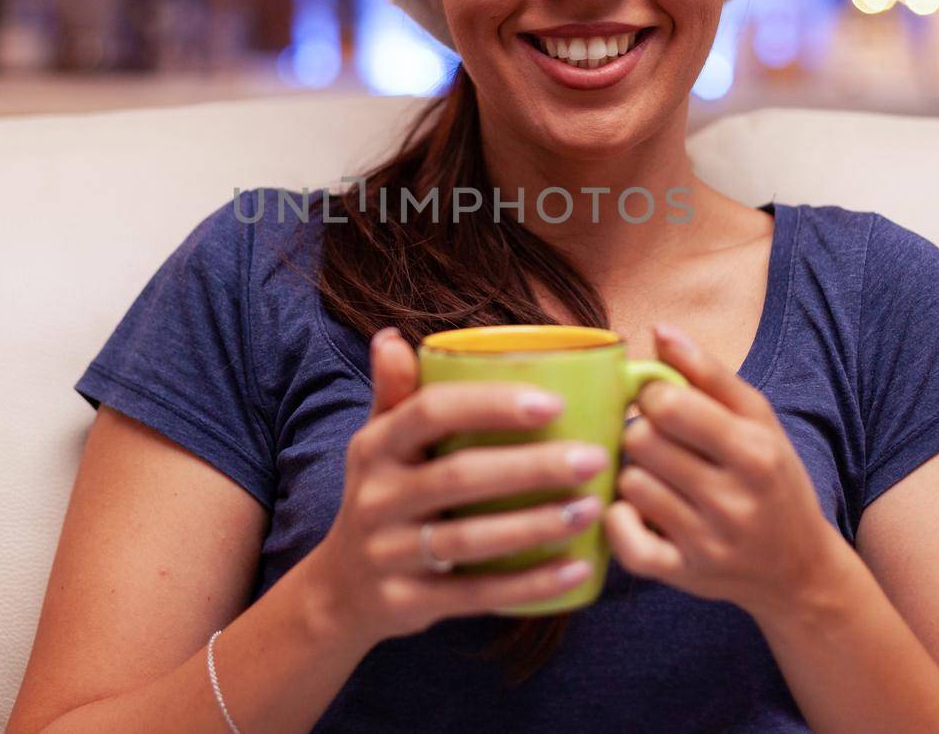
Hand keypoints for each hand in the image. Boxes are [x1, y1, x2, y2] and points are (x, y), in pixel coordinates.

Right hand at [303, 327, 610, 645]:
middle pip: (460, 476)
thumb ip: (396, 392)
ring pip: (471, 540)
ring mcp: (388, 553)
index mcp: (376, 445)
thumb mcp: (379, 443)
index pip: (431, 412)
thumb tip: (393, 336)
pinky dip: (529, 586)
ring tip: (592, 509)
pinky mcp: (406, 602)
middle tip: (595, 459)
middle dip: (533, 467)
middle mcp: (376, 497)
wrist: (342, 588)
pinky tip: (576, 569)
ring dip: (537, 525)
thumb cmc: (385, 495)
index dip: (492, 405)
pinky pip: (475, 594)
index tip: (556, 404)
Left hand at [604, 322, 846, 621]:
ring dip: (635, 475)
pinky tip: (638, 512)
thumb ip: (708, 372)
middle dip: (642, 433)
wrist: (799, 569)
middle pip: (641, 441)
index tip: (663, 404)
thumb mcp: (758, 420)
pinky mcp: (683, 574)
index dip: (653, 395)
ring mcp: (707, 543)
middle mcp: (733, 500)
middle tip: (660, 443)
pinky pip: (624, 540)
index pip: (668, 403)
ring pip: (629, 484)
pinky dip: (620, 520)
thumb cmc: (773, 480)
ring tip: (659, 478)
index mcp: (755, 452)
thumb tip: (659, 330)